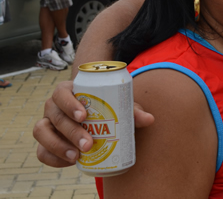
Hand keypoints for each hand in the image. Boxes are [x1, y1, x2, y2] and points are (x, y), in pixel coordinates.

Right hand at [34, 80, 154, 166]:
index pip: (61, 92)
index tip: (84, 115)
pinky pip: (41, 151)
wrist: (98, 117)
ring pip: (41, 132)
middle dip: (70, 131)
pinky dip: (53, 158)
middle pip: (55, 116)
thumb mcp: (120, 106)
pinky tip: (70, 162)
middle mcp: (53, 106)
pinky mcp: (45, 142)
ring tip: (77, 156)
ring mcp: (47, 123)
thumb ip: (133, 111)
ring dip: (57, 145)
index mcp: (68, 91)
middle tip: (88, 143)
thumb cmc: (108, 107)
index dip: (69, 103)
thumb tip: (149, 119)